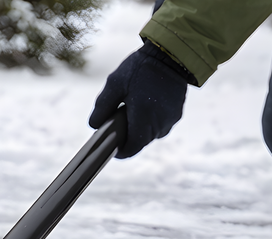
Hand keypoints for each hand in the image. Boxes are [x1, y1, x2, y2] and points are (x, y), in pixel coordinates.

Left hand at [89, 41, 189, 158]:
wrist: (171, 53)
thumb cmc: (140, 67)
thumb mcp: (114, 84)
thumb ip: (102, 107)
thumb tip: (94, 125)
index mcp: (144, 118)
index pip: (132, 148)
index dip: (120, 151)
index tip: (112, 146)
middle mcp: (159, 123)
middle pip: (140, 142)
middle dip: (129, 135)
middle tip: (119, 119)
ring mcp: (170, 119)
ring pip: (151, 134)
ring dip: (140, 128)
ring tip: (133, 108)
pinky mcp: (177, 113)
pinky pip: (160, 125)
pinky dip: (151, 120)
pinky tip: (145, 105)